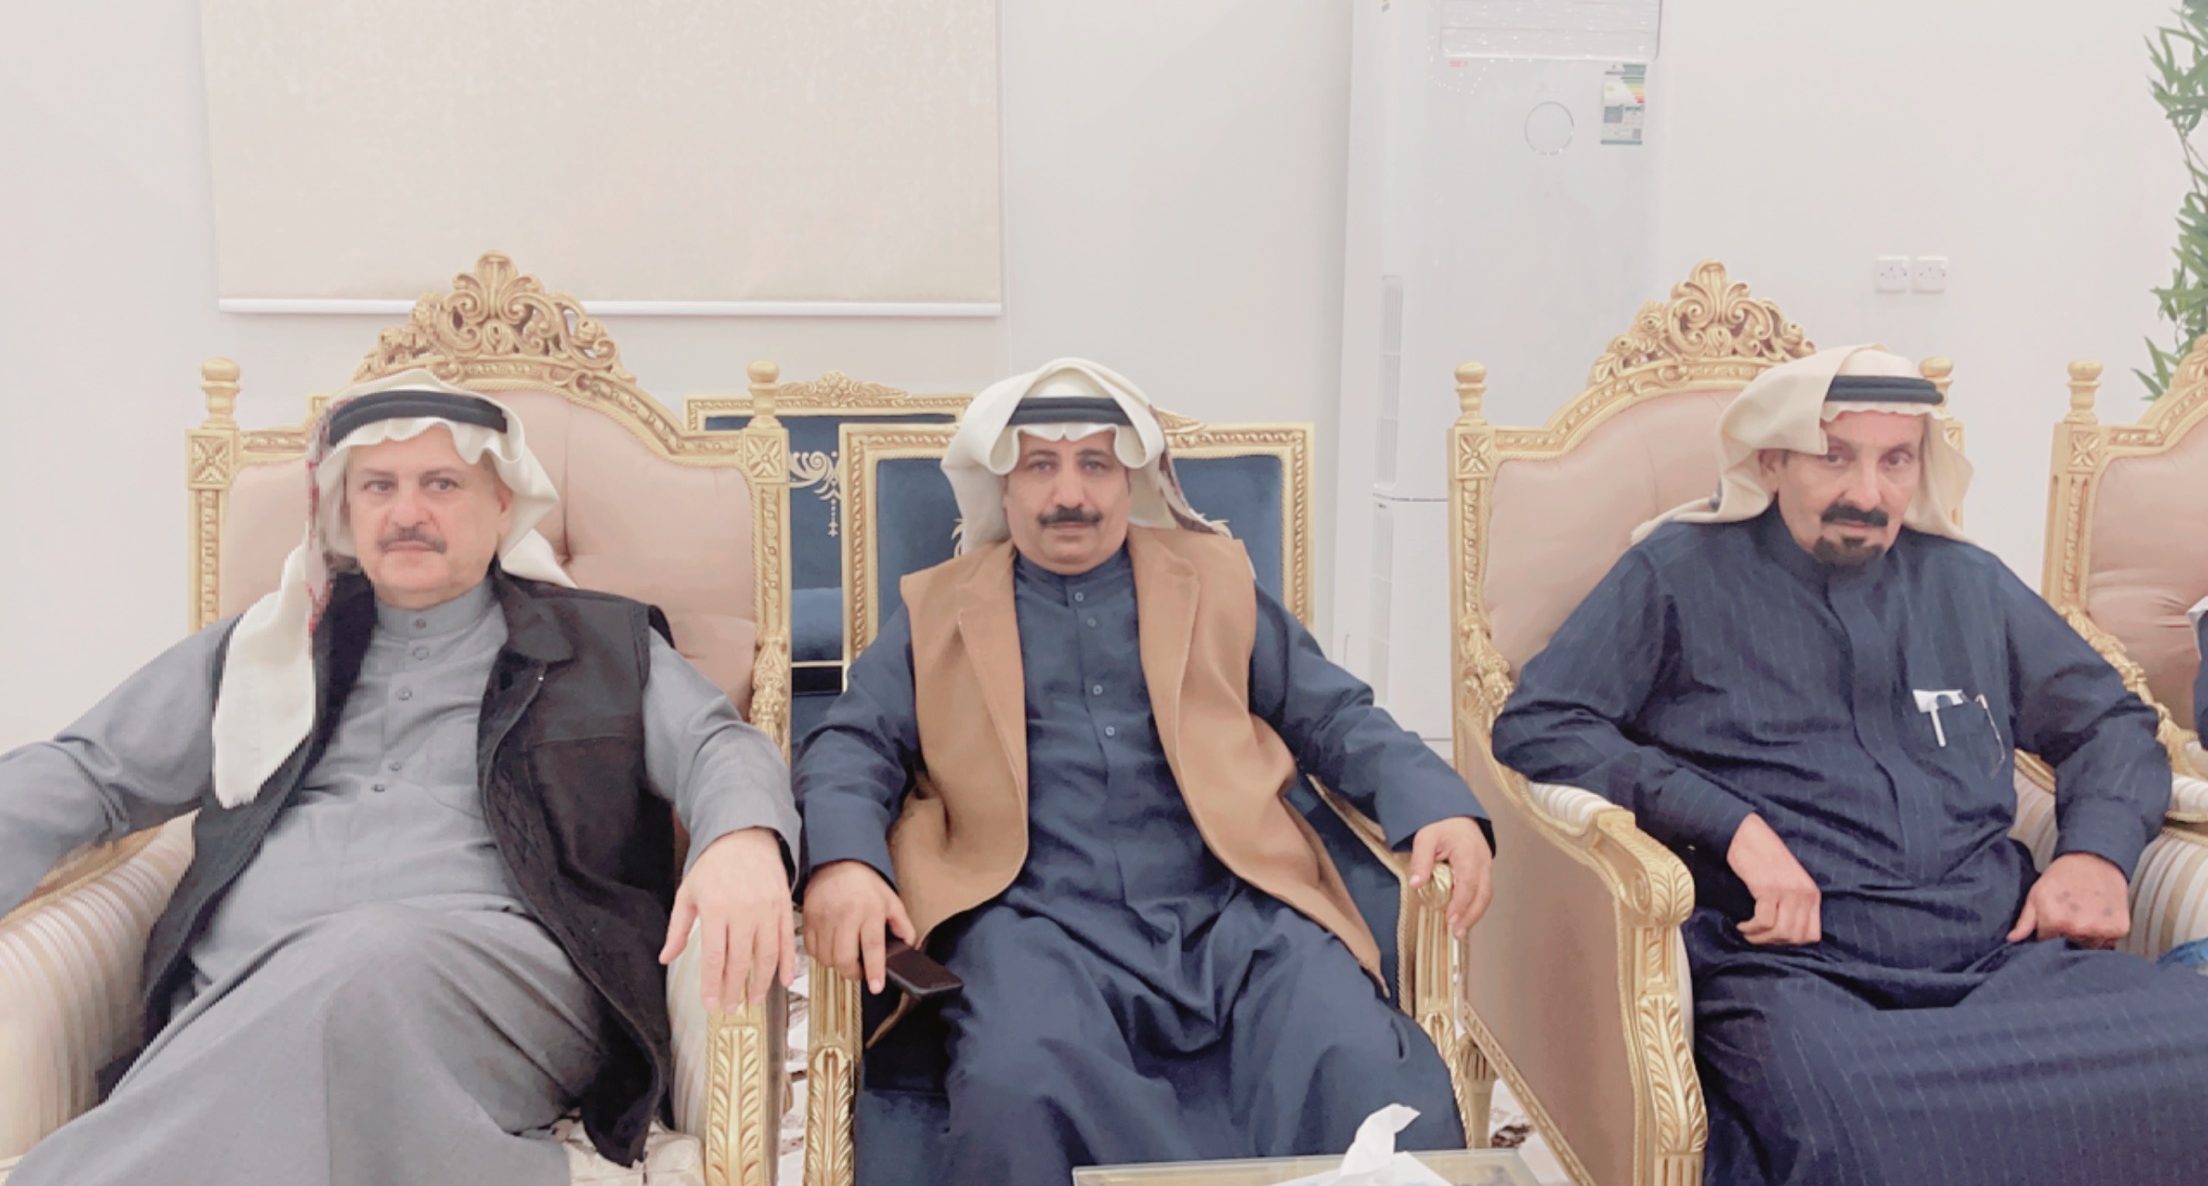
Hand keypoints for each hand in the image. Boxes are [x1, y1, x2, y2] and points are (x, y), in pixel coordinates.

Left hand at [659, 828, 795, 1010]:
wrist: (745, 835)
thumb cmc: (713, 865)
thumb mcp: (688, 893)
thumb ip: (678, 929)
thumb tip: (666, 958)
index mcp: (716, 909)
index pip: (714, 957)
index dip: (713, 985)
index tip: (711, 1004)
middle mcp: (743, 911)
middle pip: (740, 961)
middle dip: (735, 989)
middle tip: (731, 1008)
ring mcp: (767, 909)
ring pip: (766, 955)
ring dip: (761, 982)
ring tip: (753, 1000)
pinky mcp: (784, 906)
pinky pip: (787, 940)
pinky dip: (787, 963)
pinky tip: (784, 981)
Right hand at [801, 859, 915, 993]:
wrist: (836, 863)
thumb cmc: (864, 883)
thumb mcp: (890, 900)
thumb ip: (902, 925)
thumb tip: (909, 946)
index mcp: (869, 910)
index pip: (872, 946)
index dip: (874, 970)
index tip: (876, 986)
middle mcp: (845, 915)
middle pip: (844, 958)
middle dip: (852, 973)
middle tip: (859, 972)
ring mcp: (824, 918)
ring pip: (826, 958)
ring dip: (837, 965)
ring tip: (846, 957)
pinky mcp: (809, 919)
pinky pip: (812, 949)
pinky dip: (821, 955)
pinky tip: (831, 947)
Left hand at [1408, 816, 1493, 936]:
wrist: (1455, 813)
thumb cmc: (1440, 824)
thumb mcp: (1425, 837)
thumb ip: (1421, 860)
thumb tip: (1416, 884)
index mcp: (1469, 852)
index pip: (1468, 883)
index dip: (1461, 903)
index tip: (1450, 919)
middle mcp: (1483, 861)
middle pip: (1483, 893)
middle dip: (1471, 915)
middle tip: (1457, 932)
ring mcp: (1486, 865)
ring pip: (1486, 894)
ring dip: (1474, 914)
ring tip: (1460, 930)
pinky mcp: (1484, 869)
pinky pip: (1483, 891)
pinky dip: (1475, 906)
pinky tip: (1464, 916)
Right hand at [1727, 814, 1820, 945]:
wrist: (1748, 835)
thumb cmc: (1764, 857)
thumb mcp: (1789, 881)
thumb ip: (1794, 903)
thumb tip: (1784, 933)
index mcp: (1812, 893)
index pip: (1812, 935)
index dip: (1791, 942)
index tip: (1773, 938)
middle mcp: (1804, 894)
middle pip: (1795, 937)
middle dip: (1773, 943)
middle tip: (1757, 937)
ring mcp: (1787, 891)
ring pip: (1780, 932)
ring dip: (1760, 938)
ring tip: (1747, 932)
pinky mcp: (1768, 888)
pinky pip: (1764, 922)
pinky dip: (1751, 929)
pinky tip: (1742, 925)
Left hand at [2008, 852, 2129, 947]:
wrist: (2094, 859)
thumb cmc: (2064, 875)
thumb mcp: (2037, 894)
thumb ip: (2025, 921)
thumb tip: (2013, 938)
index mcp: (2055, 920)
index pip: (2047, 943)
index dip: (2048, 933)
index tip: (2052, 922)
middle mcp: (2078, 927)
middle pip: (2070, 946)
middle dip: (2068, 935)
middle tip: (2071, 914)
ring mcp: (2100, 929)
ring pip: (2090, 946)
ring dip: (2087, 936)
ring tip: (2085, 913)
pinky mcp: (2119, 928)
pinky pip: (2109, 942)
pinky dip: (2105, 933)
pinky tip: (2099, 915)